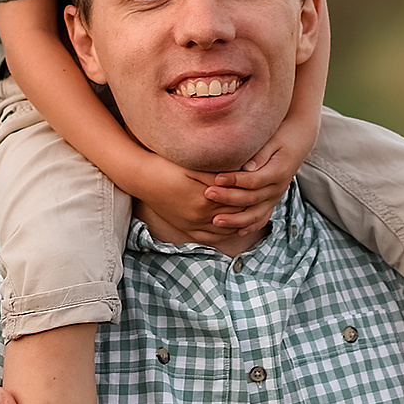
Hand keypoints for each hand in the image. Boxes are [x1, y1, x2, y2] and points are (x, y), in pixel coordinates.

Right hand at [129, 154, 250, 244]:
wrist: (142, 178)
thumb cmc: (166, 166)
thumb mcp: (192, 166)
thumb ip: (217, 171)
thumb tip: (240, 169)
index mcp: (205, 199)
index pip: (237, 200)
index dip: (251, 194)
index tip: (260, 187)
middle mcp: (200, 216)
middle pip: (233, 216)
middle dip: (249, 209)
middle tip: (262, 201)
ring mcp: (192, 225)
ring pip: (225, 230)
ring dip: (239, 223)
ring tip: (251, 214)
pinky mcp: (186, 228)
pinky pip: (210, 237)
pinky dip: (224, 233)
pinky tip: (232, 228)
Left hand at [201, 118, 314, 233]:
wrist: (298, 141)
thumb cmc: (281, 136)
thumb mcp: (272, 140)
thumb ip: (260, 154)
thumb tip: (247, 167)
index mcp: (278, 171)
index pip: (254, 180)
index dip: (235, 181)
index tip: (216, 178)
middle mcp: (278, 187)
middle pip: (251, 198)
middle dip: (228, 198)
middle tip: (207, 194)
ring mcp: (276, 196)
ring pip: (256, 214)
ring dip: (235, 220)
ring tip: (216, 221)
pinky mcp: (272, 200)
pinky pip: (262, 218)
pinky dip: (249, 226)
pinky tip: (235, 231)